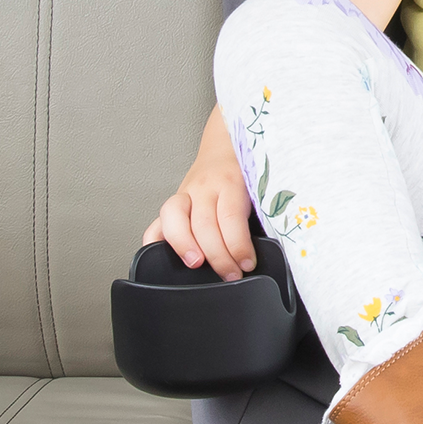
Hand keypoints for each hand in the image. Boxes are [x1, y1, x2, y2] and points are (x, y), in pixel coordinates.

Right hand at [146, 105, 256, 280]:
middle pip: (204, 224)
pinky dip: (154, 242)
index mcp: (230, 183)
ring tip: (196, 265)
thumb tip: (269, 248)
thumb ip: (259, 214)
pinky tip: (161, 257)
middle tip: (231, 275)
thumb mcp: (259, 187)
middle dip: (218, 256)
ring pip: (174, 219)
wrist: (226, 148)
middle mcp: (203, 188)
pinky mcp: (173, 206)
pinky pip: (155, 223)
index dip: (238, 246)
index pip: (230, 218)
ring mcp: (184, 195)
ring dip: (184, 246)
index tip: (248, 265)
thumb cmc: (246, 174)